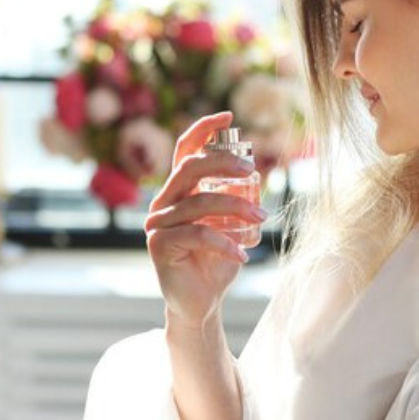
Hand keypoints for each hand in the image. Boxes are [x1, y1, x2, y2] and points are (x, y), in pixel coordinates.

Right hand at [143, 111, 266, 326]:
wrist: (203, 303)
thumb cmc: (218, 261)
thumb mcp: (234, 226)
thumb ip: (239, 201)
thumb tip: (257, 178)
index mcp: (180, 191)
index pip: (185, 151)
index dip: (203, 129)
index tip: (228, 115)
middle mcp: (164, 202)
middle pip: (189, 168)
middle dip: (223, 163)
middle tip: (252, 171)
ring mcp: (158, 223)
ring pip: (198, 202)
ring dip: (235, 208)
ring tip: (260, 221)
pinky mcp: (159, 246)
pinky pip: (197, 234)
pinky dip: (224, 243)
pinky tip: (242, 255)